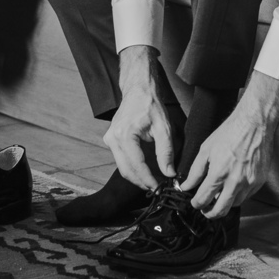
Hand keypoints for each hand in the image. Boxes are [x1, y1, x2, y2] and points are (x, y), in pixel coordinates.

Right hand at [104, 45, 176, 190]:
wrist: (138, 89)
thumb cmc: (150, 105)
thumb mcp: (163, 128)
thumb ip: (166, 152)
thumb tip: (169, 173)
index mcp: (125, 135)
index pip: (137, 165)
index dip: (148, 180)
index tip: (159, 189)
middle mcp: (113, 139)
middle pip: (126, 170)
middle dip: (142, 182)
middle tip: (157, 189)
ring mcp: (109, 140)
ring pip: (123, 167)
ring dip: (137, 177)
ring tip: (154, 182)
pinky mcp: (111, 140)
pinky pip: (121, 160)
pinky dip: (133, 168)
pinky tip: (145, 171)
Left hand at [181, 71, 278, 218]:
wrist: (254, 124)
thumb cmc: (229, 133)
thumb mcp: (205, 149)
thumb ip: (195, 171)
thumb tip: (186, 186)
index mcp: (219, 174)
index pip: (203, 199)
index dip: (196, 204)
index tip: (195, 203)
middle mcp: (235, 182)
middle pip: (220, 211)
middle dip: (210, 213)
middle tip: (205, 209)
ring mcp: (249, 183)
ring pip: (234, 204)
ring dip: (225, 203)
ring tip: (219, 194)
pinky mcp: (259, 182)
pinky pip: (247, 196)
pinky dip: (238, 194)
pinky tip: (233, 184)